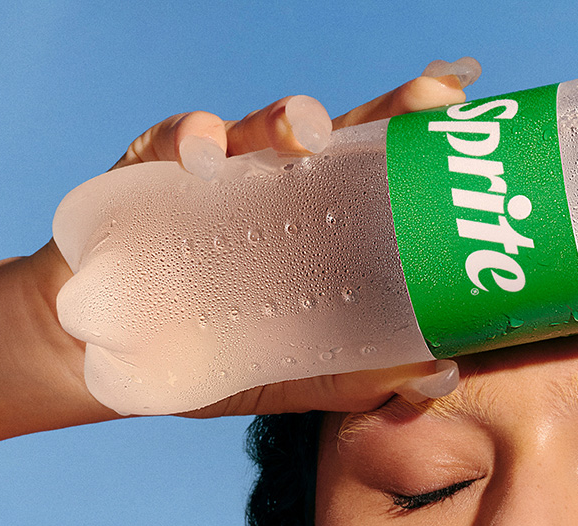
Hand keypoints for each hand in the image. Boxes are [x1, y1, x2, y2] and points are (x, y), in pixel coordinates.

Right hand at [81, 57, 480, 416]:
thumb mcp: (307, 371)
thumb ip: (368, 375)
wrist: (118, 361)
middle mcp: (276, 184)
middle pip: (339, 133)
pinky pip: (167, 146)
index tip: (459, 112)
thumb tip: (441, 374)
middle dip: (385, 106)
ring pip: (258, 128)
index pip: (380, 166)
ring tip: (306, 133)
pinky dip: (186, 140)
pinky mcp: (149, 175)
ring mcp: (217, 175)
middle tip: (427, 99)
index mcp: (323, 219)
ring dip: (285, 118)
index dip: (419, 134)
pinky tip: (202, 157)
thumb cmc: (228, 356)